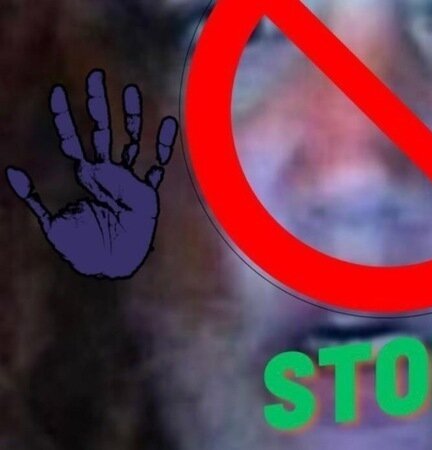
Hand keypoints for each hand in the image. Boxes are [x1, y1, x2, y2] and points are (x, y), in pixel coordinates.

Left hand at [6, 69, 176, 278]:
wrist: (111, 266)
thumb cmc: (82, 249)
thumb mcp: (52, 222)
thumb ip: (34, 198)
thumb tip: (13, 171)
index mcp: (85, 177)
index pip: (73, 140)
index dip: (65, 117)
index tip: (59, 92)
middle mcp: (106, 173)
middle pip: (102, 130)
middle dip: (98, 104)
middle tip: (96, 75)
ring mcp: (127, 180)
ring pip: (130, 140)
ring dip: (131, 116)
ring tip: (131, 91)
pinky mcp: (146, 193)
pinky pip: (156, 165)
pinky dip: (163, 145)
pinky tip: (169, 124)